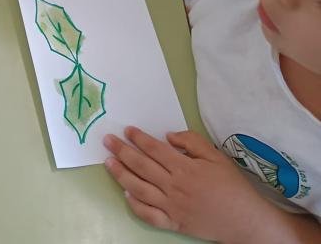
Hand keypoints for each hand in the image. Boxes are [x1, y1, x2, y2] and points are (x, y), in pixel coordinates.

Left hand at [104, 127, 277, 242]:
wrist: (246, 220)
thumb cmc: (232, 186)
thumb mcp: (216, 156)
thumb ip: (192, 142)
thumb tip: (168, 136)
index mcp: (185, 168)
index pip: (154, 150)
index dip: (138, 138)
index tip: (126, 130)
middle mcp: (174, 186)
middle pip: (141, 166)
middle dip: (122, 151)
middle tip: (107, 140)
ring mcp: (172, 206)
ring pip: (139, 189)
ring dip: (121, 174)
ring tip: (108, 162)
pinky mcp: (174, 223)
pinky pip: (149, 215)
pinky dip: (135, 205)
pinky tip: (126, 193)